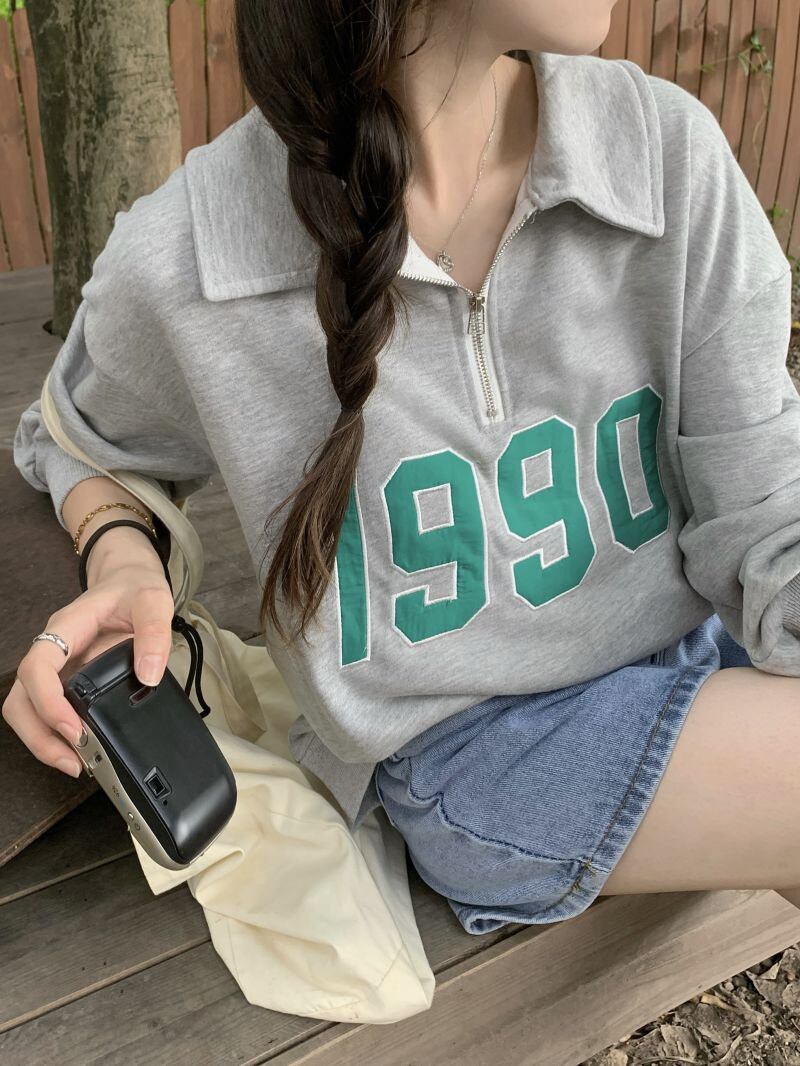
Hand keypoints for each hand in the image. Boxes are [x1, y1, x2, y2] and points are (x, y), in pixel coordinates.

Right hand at [2, 532, 173, 777]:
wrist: (129, 581)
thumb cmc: (134, 588)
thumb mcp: (153, 600)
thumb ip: (154, 633)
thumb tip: (148, 675)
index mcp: (67, 628)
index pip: (37, 665)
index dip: (47, 700)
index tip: (73, 726)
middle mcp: (54, 651)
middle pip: (21, 698)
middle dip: (40, 735)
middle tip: (76, 760)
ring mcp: (58, 668)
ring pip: (27, 710)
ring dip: (44, 742)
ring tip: (77, 764)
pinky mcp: (68, 681)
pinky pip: (48, 712)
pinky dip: (57, 736)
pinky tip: (81, 751)